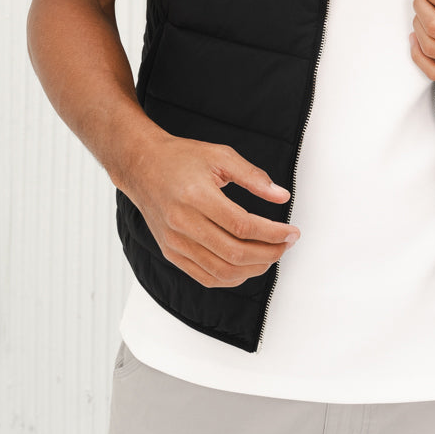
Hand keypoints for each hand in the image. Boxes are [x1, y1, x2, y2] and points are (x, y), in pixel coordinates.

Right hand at [123, 133, 301, 287]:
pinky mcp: (171, 252)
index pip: (243, 226)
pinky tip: (247, 266)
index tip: (292, 231)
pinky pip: (205, 276)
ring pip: (221, 271)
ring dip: (254, 269)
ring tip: (272, 255)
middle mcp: (183, 223)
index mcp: (197, 196)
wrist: (142, 166)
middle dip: (269, 253)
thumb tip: (282, 196)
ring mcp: (175, 242)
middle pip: (234, 253)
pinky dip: (231, 277)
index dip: (273, 233)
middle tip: (287, 244)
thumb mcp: (220, 156)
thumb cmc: (181, 158)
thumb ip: (253, 177)